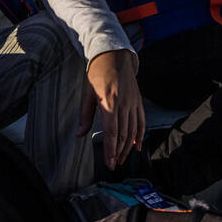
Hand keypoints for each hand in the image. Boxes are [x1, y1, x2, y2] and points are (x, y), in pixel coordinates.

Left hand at [77, 49, 144, 169]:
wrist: (114, 56)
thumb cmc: (98, 73)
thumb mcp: (87, 93)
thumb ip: (85, 116)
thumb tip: (79, 134)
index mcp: (109, 102)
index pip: (111, 132)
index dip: (111, 150)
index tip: (110, 163)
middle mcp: (123, 104)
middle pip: (124, 134)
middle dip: (119, 153)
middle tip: (115, 164)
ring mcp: (133, 103)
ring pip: (133, 131)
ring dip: (128, 147)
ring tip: (123, 158)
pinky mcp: (138, 101)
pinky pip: (141, 122)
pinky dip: (140, 136)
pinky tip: (137, 146)